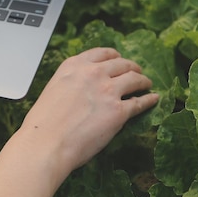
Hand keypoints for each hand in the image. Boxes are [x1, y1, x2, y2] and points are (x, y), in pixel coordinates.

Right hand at [20, 47, 158, 170]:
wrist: (46, 143)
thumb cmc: (44, 123)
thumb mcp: (55, 88)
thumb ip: (71, 82)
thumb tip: (82, 89)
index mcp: (74, 66)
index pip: (101, 53)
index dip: (114, 56)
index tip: (119, 59)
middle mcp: (93, 73)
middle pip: (121, 64)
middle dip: (132, 67)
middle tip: (137, 72)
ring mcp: (107, 91)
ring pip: (134, 78)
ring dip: (143, 80)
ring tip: (147, 84)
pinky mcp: (119, 111)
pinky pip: (140, 102)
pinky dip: (149, 100)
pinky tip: (153, 99)